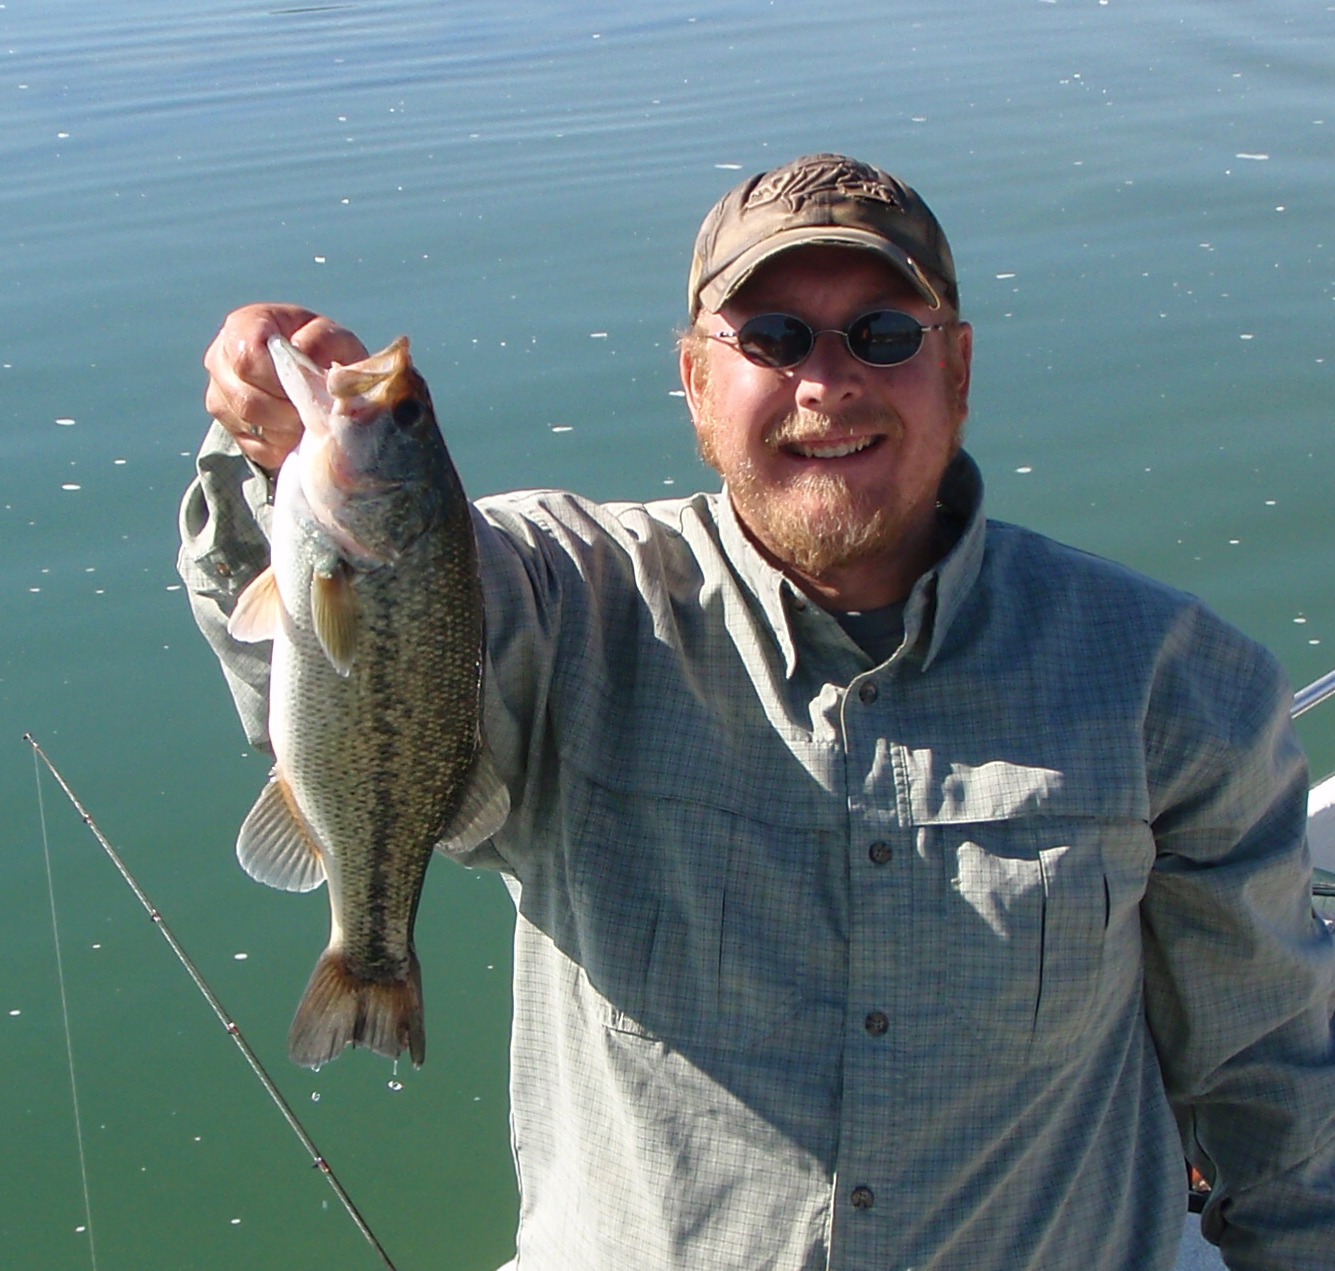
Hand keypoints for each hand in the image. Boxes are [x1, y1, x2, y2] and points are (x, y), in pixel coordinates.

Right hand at [203, 304, 367, 471]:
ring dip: (287, 430)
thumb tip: (304, 353)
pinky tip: (299, 434)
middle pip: (246, 399)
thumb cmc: (323, 351)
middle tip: (315, 412)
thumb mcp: (334, 338)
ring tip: (310, 422)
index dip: (279, 380)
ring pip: (249, 425)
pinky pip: (253, 447)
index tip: (308, 388)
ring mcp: (219, 394)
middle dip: (287, 411)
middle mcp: (220, 359)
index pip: (246, 359)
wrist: (314, 376)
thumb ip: (324, 340)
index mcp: (243, 326)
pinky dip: (282, 446)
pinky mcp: (229, 427)